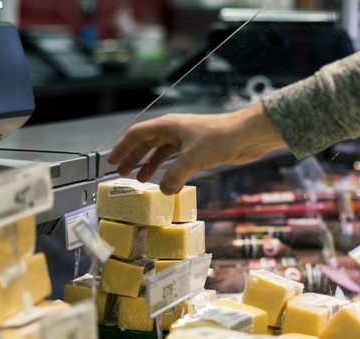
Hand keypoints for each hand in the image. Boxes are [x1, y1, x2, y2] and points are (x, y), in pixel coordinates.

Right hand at [108, 102, 286, 193]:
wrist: (247, 135)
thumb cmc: (220, 138)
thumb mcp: (192, 159)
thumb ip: (174, 176)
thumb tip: (164, 191)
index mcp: (168, 126)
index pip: (137, 134)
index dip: (123, 148)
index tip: (112, 161)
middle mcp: (174, 130)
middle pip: (147, 143)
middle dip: (133, 158)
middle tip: (121, 173)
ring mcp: (186, 140)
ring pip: (161, 152)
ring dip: (150, 165)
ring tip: (141, 180)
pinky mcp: (198, 150)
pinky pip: (176, 160)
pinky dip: (168, 170)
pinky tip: (167, 182)